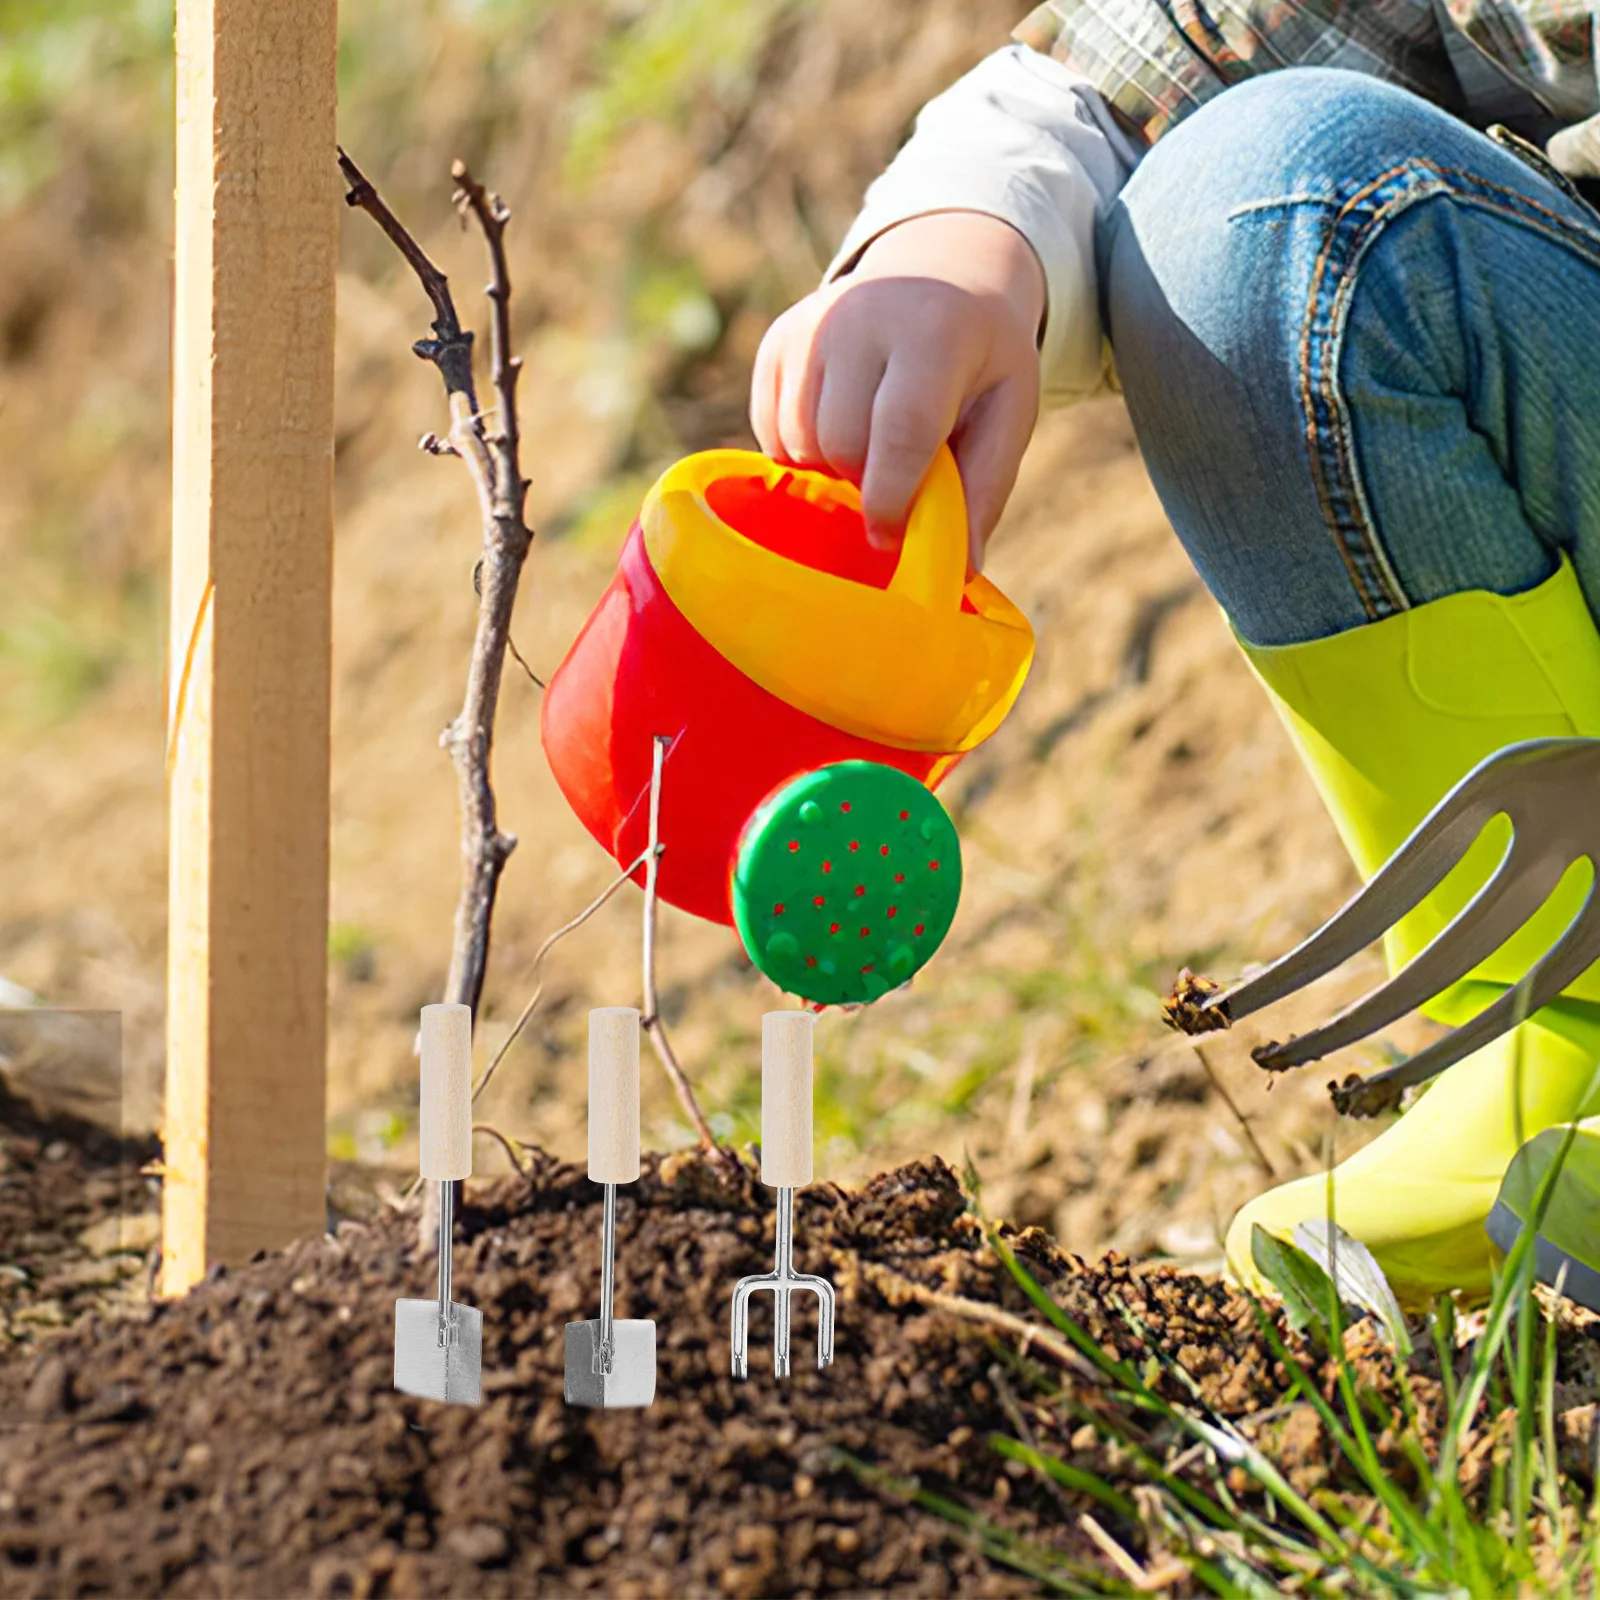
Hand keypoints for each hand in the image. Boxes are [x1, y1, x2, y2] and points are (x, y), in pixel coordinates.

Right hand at [749, 210, 1045, 563]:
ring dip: (831, 469)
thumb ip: (987, 485)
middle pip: (840, 443)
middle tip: (896, 478)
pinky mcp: (776, 341)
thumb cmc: (979, 359)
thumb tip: (961, 566)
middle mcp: (860, 316)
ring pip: (797, 443)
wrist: (939, 272)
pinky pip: (769, 434)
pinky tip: (839, 429)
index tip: (890, 538)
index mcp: (934, 331)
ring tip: (870, 447)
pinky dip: (800, 452)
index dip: (892, 497)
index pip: (901, 429)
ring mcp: (809, 324)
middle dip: (864, 481)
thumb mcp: (1009, 409)